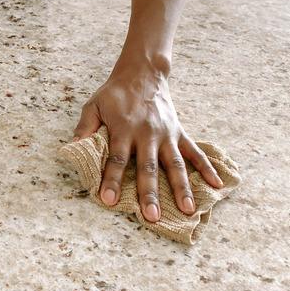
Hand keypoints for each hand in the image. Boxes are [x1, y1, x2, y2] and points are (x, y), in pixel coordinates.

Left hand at [73, 63, 222, 222]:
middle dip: (149, 193)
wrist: (143, 73)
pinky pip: (195, 152)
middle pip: (148, 168)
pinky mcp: (180, 133)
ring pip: (175, 165)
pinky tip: (217, 184)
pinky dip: (207, 168)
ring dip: (182, 188)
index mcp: (124, 129)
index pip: (116, 159)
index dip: (111, 180)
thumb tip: (72, 147)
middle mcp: (147, 134)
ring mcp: (166, 135)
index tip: (108, 200)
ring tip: (188, 210)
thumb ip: (84, 127)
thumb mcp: (93, 105)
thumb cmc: (114, 94)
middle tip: (151, 216)